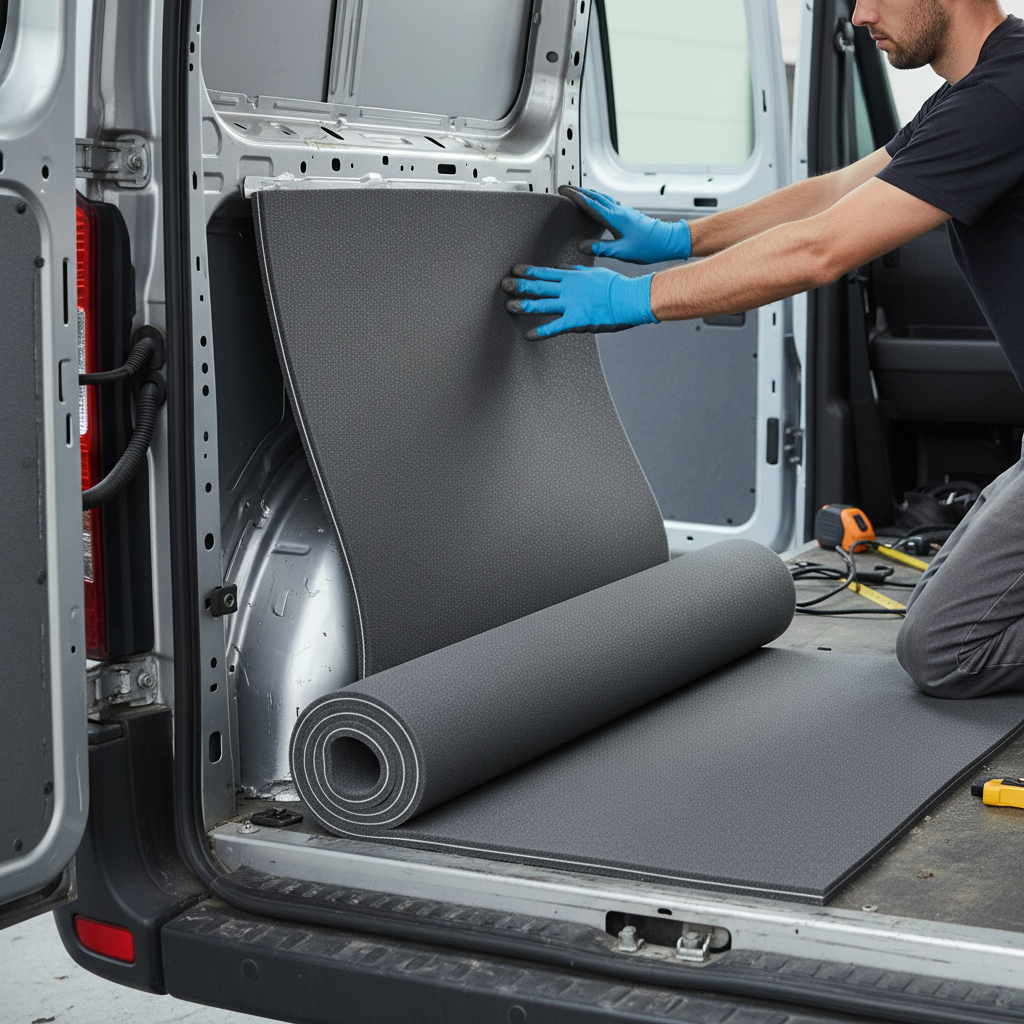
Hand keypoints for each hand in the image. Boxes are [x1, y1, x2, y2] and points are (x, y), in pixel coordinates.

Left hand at [501, 264, 657, 340]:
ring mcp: (571, 305)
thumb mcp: (595, 273)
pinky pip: (554, 327)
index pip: (545, 272)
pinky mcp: (576, 321)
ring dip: (523, 305)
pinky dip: (540, 332)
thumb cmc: (617, 286)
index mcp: (573, 277)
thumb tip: (566, 268)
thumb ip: (578, 271)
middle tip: (504, 285)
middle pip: (538, 286)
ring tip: (509, 306)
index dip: (528, 271)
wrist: (630, 299)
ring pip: (541, 304)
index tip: (515, 270)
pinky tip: (528, 336)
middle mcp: (568, 289)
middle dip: (519, 285)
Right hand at [559, 185, 690, 263]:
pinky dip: (598, 199)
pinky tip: (598, 202)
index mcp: (615, 218)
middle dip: (578, 191)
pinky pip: (609, 202)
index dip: (575, 197)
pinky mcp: (628, 215)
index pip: (590, 203)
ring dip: (588, 193)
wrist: (669, 241)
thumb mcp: (623, 251)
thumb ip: (602, 248)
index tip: (563, 191)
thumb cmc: (650, 246)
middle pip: (595, 196)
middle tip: (565, 188)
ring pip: (602, 197)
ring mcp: (624, 211)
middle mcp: (619, 211)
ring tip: (577, 192)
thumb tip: (583, 247)